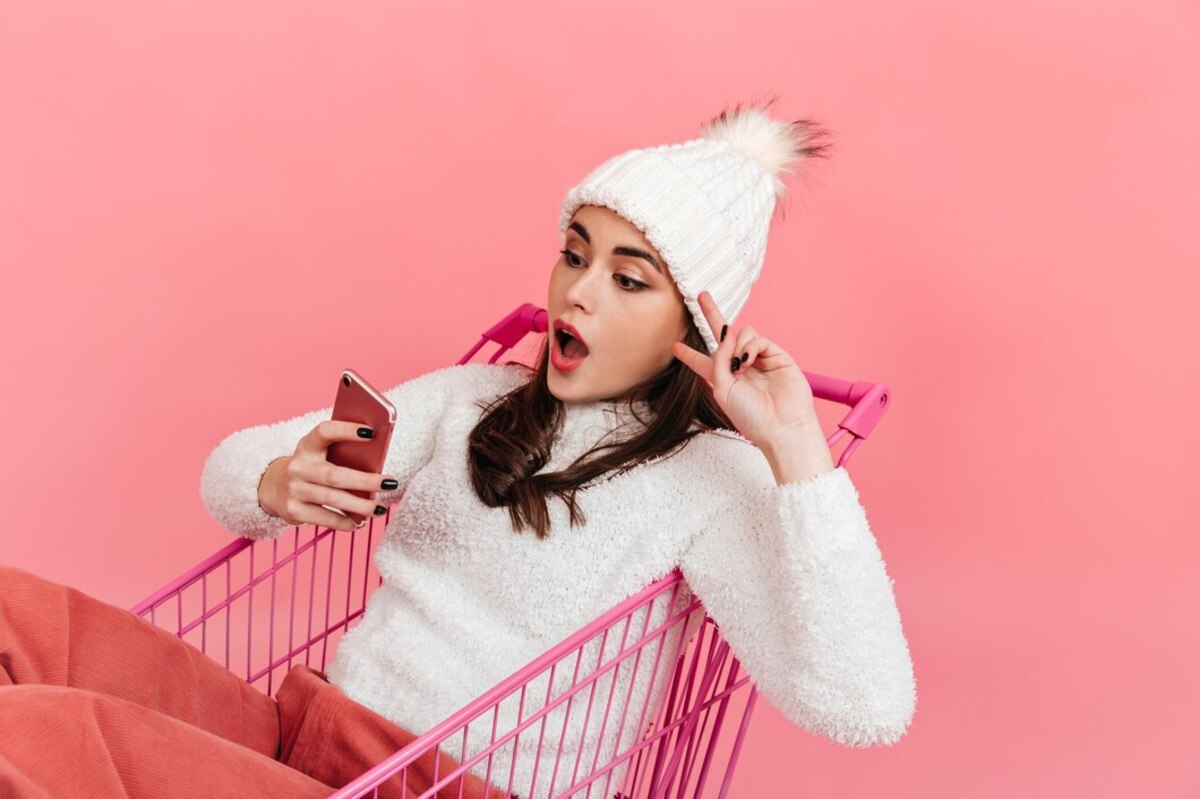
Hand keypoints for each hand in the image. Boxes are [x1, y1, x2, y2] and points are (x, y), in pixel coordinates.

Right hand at [256, 421, 394, 532]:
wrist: (272, 487)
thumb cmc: (310, 467)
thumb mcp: (319, 453)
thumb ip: (341, 453)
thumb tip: (377, 463)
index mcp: (307, 446)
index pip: (325, 432)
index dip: (346, 430)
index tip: (371, 432)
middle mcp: (298, 467)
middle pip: (335, 475)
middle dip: (366, 481)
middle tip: (390, 483)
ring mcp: (294, 490)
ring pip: (333, 499)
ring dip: (361, 506)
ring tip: (379, 509)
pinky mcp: (294, 511)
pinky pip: (326, 518)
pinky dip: (346, 522)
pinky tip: (359, 522)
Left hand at [671, 290, 819, 449]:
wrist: (782, 426)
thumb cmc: (751, 416)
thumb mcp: (723, 389)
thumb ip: (719, 359)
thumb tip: (727, 334)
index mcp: (723, 380)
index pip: (703, 362)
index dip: (689, 354)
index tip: (675, 347)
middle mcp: (739, 367)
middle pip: (723, 337)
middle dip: (712, 315)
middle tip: (701, 295)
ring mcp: (759, 360)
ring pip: (742, 334)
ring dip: (736, 344)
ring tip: (740, 364)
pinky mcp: (776, 356)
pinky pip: (757, 339)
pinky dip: (750, 345)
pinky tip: (748, 359)